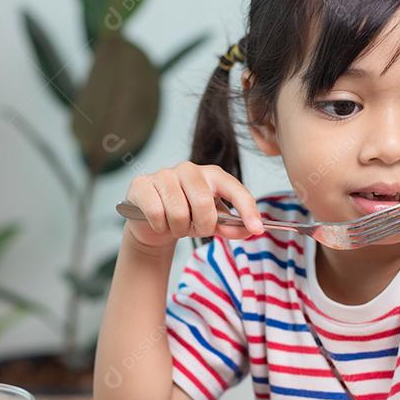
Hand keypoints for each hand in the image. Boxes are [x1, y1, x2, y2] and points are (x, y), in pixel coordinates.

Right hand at [124, 162, 265, 249]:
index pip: (234, 189)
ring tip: (176, 225)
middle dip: (202, 226)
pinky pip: (156, 213)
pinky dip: (160, 226)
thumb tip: (251, 231)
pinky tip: (159, 222)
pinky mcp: (142, 184)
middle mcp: (189, 169)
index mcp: (212, 174)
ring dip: (179, 229)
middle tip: (196, 229)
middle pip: (203, 203)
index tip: (257, 229)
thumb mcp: (213, 223)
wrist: (152, 222)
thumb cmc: (186, 216)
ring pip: (178, 212)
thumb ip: (233, 227)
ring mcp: (164, 174)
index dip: (247, 209)